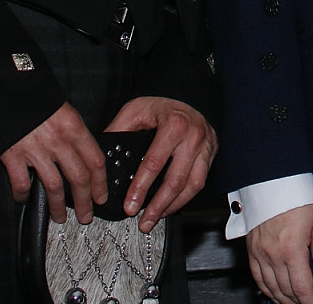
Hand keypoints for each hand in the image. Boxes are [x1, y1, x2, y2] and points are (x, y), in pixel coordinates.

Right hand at [0, 102, 104, 223]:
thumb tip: (83, 154)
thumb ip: (73, 132)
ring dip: (58, 206)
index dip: (101, 182)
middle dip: (85, 201)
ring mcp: (35, 149)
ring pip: (54, 186)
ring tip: (59, 217)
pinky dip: (23, 195)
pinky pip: (22, 183)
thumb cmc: (35, 99)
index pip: (95, 160)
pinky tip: (24, 200)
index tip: (102, 197)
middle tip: (87, 215)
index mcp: (74, 127)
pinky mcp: (12, 155)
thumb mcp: (62, 110)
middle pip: (78, 177)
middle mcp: (58, 140)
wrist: (5, 89)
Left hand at [103, 96, 218, 232]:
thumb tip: (101, 155)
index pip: (154, 163)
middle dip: (158, 205)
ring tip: (157, 218)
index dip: (140, 188)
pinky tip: (172, 205)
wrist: (191, 92)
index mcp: (174, 126)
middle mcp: (193, 138)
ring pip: (193, 185)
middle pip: (175, 180)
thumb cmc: (164, 102)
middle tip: (143, 221)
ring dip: (174, 206)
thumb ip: (119, 130)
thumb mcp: (136, 109)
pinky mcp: (211, 153)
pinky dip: (186, 197)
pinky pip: (201, 181)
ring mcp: (205, 146)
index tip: (130, 205)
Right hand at [246, 203, 312, 303]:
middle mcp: (273, 253)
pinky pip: (257, 277)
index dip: (310, 301)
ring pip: (270, 287)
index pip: (301, 287)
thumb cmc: (298, 198)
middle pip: (285, 290)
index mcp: (292, 248)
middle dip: (297, 302)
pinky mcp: (252, 250)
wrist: (274, 182)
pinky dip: (266, 289)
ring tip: (293, 303)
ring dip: (282, 299)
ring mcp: (260, 252)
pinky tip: (274, 293)